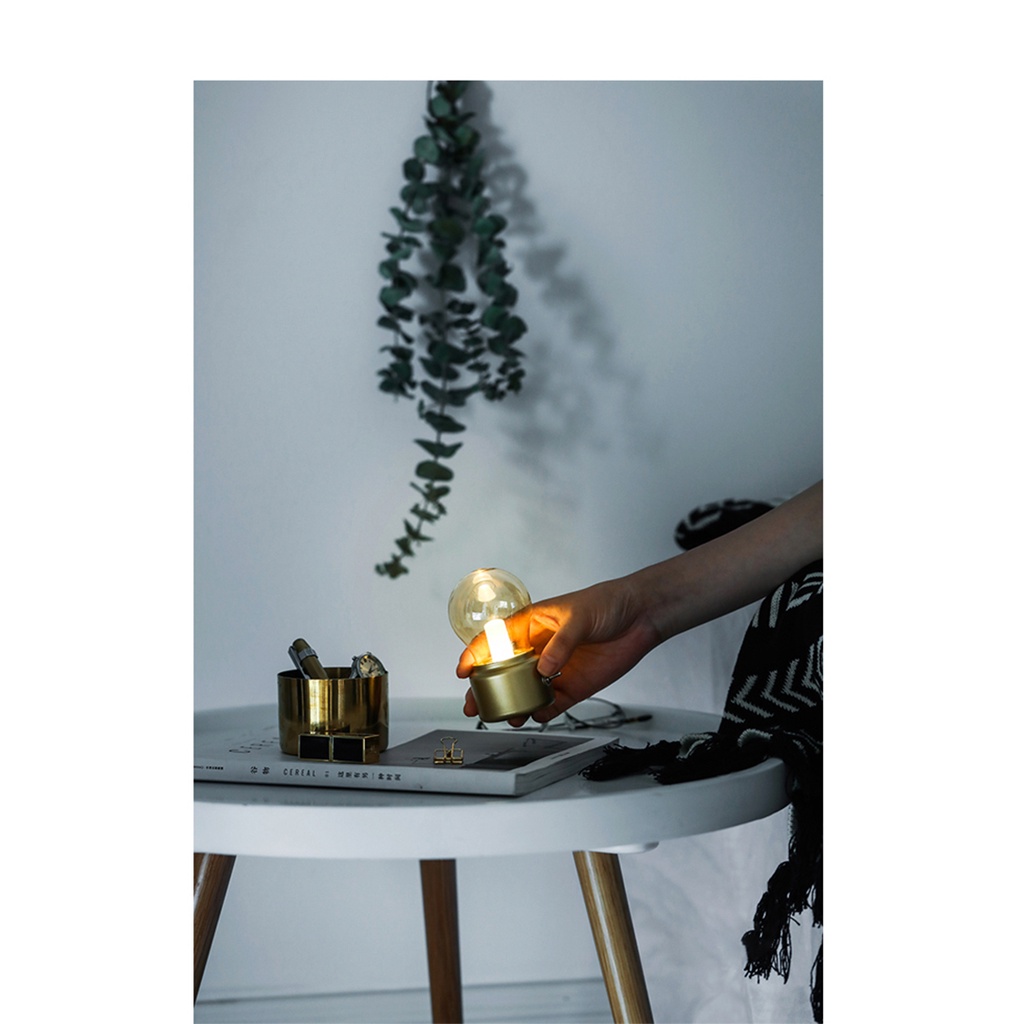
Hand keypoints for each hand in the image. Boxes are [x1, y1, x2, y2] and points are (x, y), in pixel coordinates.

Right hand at [456, 576, 660, 725]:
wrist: (640, 616)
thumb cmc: (606, 604)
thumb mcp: (579, 616)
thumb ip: (560, 643)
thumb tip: (542, 667)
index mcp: (531, 625)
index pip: (495, 640)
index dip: (474, 655)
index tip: (463, 672)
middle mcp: (539, 649)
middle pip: (503, 672)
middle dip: (485, 690)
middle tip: (473, 706)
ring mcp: (554, 669)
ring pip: (524, 692)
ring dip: (514, 705)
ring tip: (509, 716)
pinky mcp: (573, 686)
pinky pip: (552, 704)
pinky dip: (542, 712)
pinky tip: (537, 715)